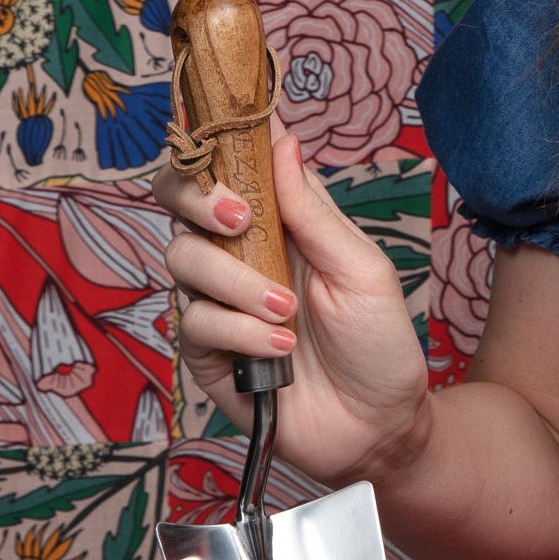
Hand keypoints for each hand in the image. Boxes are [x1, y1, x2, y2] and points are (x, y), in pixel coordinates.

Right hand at [155, 120, 430, 488]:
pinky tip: (280, 350)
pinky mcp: (207, 351)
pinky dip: (239, 332)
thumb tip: (282, 141)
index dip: (214, 144)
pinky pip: (196, 323)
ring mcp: (219, 301)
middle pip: (179, 203)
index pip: (229, 169)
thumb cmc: (378, 343)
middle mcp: (240, 255)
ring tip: (287, 312)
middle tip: (239, 219)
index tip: (222, 134)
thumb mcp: (362, 269)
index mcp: (281, 225)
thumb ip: (314, 211)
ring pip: (183, 261)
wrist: (379, 424)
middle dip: (199, 200)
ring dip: (236, 282)